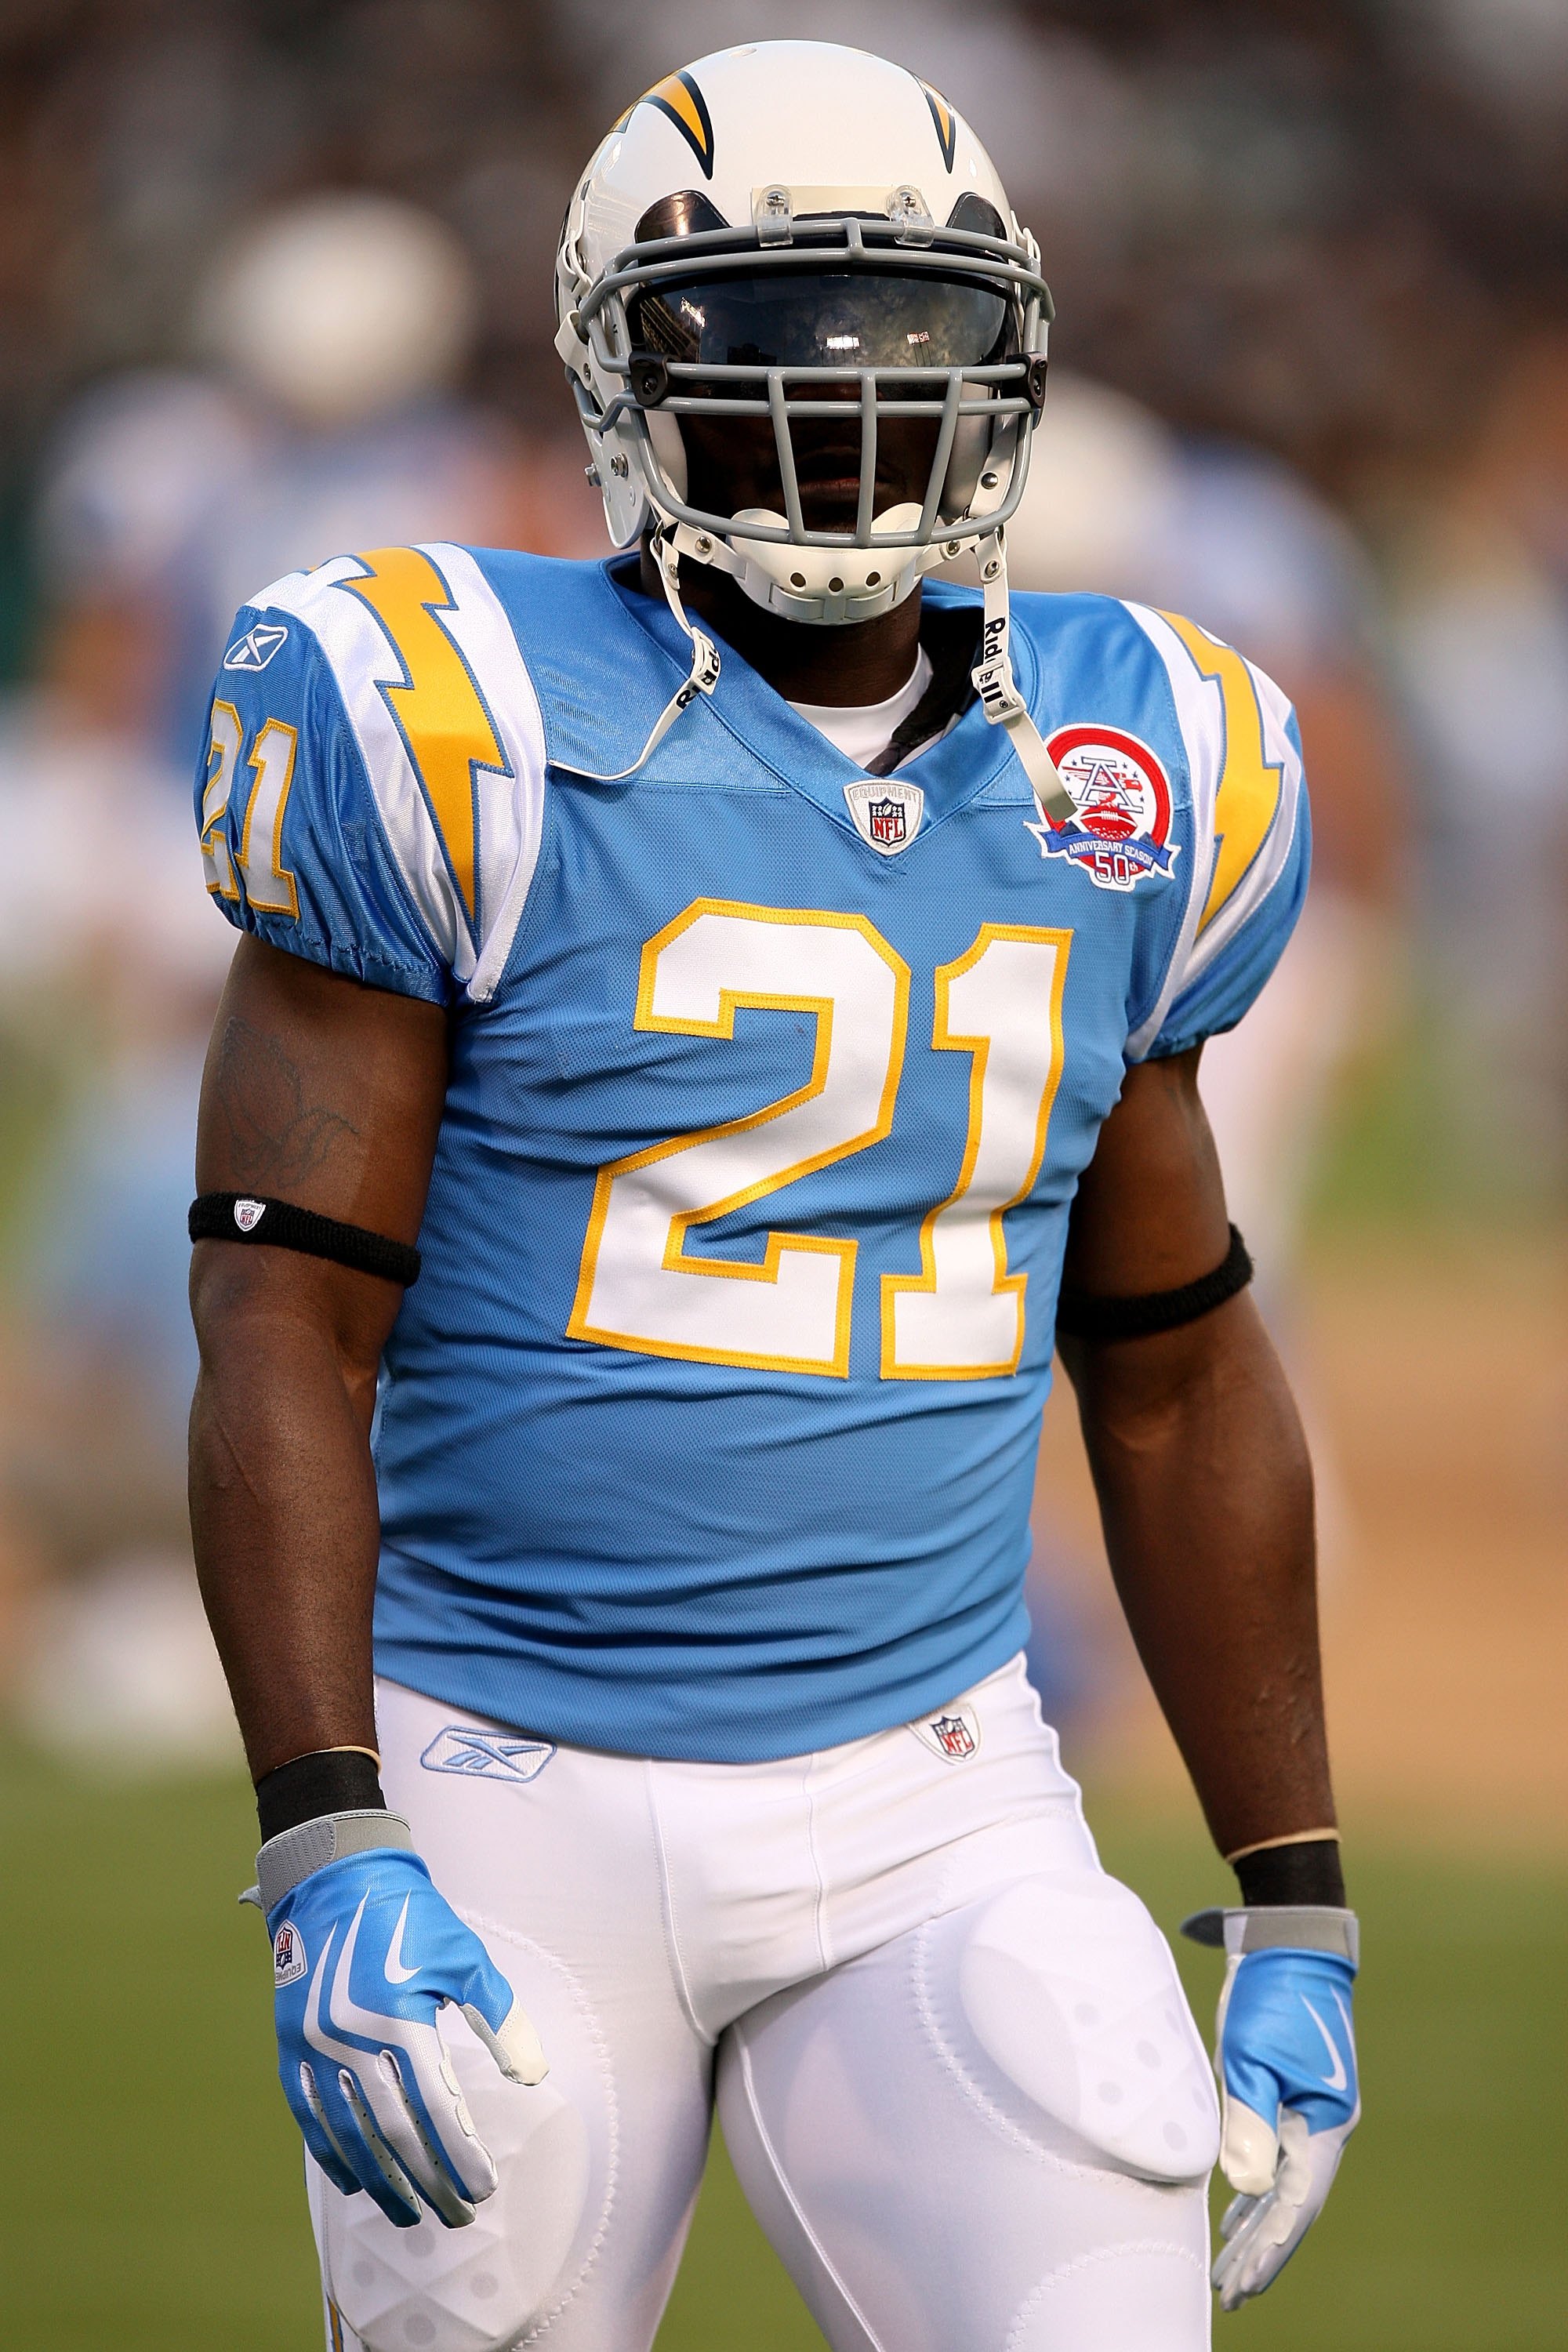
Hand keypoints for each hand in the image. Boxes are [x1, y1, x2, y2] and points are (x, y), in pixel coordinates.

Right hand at [260, 1819, 546, 2228]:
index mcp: (398, 2018)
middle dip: (428, 2180)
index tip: (484, 2186)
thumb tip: (533, 2075)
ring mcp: (315, 2047)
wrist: (335, 1880)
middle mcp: (352, 2040)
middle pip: (395, 2131)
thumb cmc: (410, 1918)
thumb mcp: (464, 1957)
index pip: (436, 2106)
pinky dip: (331, 2153)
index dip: (460, 2152)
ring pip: (350, 2132)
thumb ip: (500, 2017)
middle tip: (457, 2215)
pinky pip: (309, 2115)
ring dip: (383, 2180)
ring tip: (410, 2215)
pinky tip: (355, 2182)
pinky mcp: (290, 2047)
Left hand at [1205, 1923, 1358, 2307]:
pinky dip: (1257, 2191)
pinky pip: (1277, 2160)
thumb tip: (1246, 2189)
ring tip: (1231, 2270)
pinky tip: (1236, 2212)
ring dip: (1257, 2228)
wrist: (1291, 1942)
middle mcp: (1323, 2126)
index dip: (1268, 2249)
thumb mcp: (1254, 2056)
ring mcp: (1310, 2112)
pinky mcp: (1292, 2096)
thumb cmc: (1272, 1996)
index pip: (1296, 2204)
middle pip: (1293, 2206)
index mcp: (1324, 2123)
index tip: (1242, 2285)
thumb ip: (1250, 2121)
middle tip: (1232, 2296)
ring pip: (1284, 2187)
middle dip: (1262, 2253)